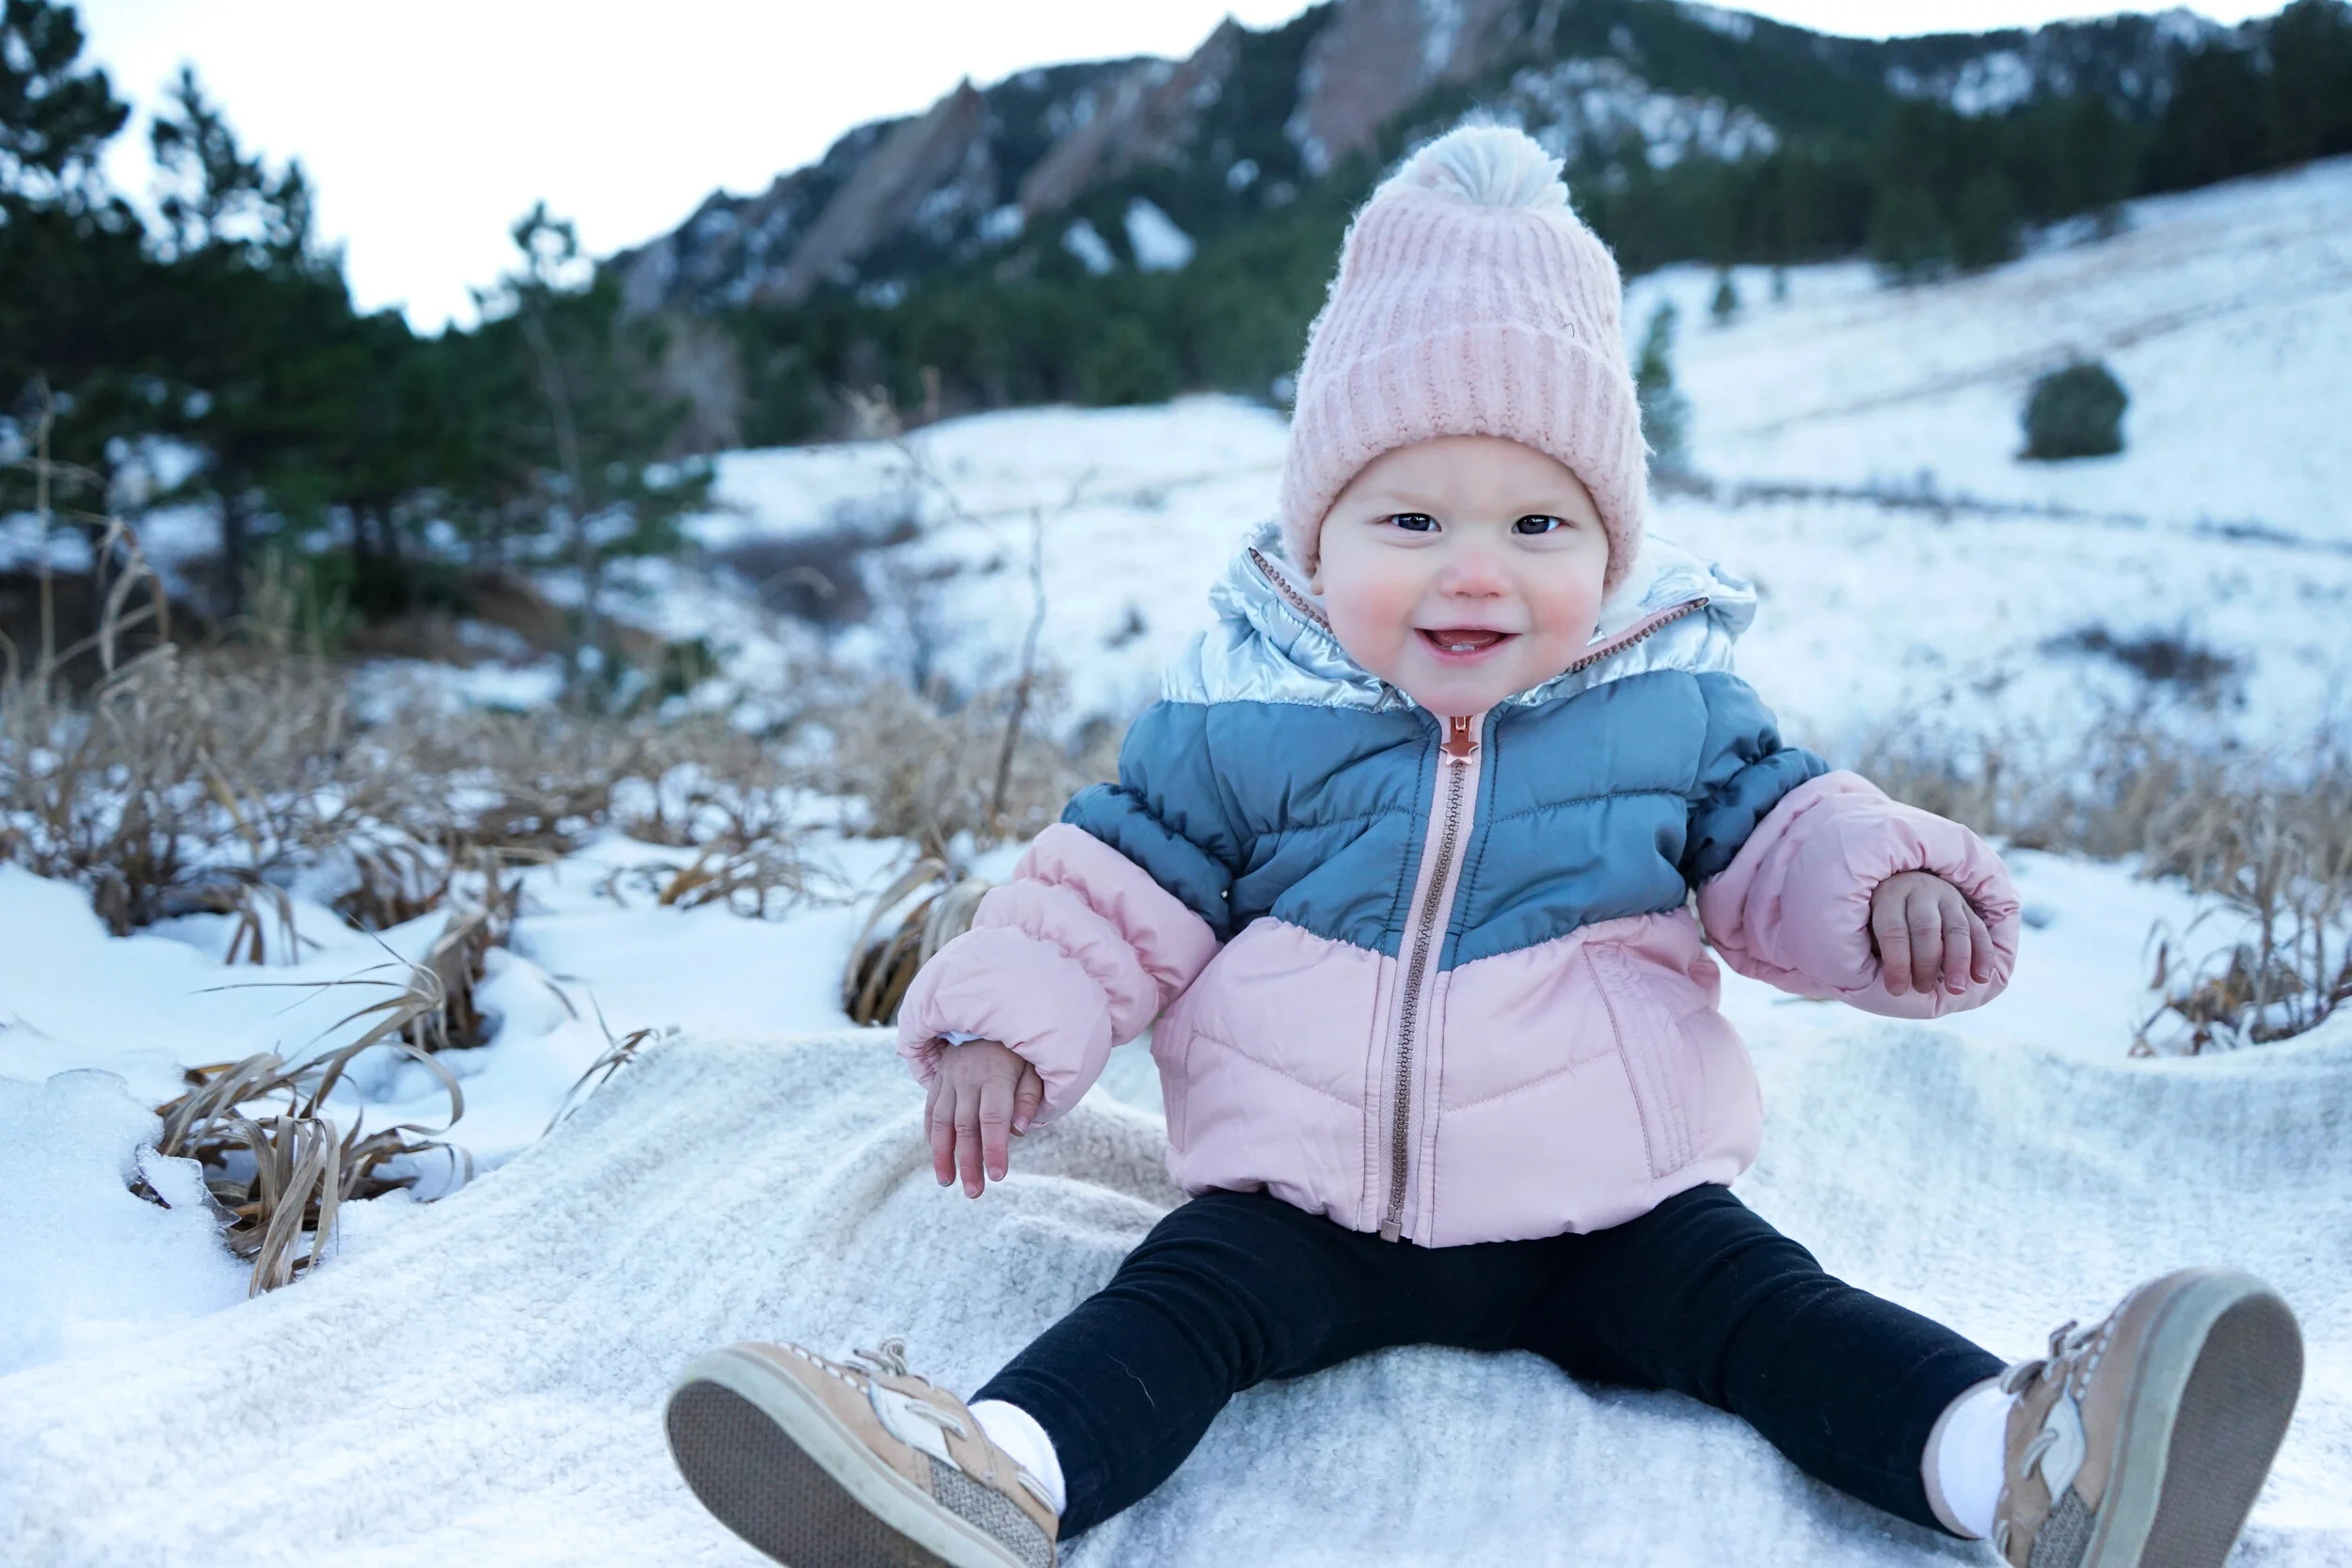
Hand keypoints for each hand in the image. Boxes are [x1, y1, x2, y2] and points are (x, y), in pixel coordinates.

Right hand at [925, 1037, 1045, 1197]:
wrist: (988, 1018)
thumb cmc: (1019, 1049)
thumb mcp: (1034, 1066)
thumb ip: (1029, 1096)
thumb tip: (1021, 1129)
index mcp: (996, 1075)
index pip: (994, 1119)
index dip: (995, 1149)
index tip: (998, 1176)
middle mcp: (967, 1077)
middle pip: (966, 1127)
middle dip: (969, 1162)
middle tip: (974, 1193)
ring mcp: (948, 1077)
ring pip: (942, 1121)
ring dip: (942, 1155)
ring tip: (946, 1182)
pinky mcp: (937, 1078)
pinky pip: (931, 1110)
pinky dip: (932, 1135)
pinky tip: (936, 1156)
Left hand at [1868, 871, 1994, 997]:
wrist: (1904, 886)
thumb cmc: (1882, 919)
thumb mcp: (1869, 927)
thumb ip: (1878, 950)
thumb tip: (1890, 984)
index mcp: (1889, 897)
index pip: (1894, 930)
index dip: (1896, 963)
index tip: (1896, 990)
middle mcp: (1920, 892)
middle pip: (1926, 928)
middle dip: (1926, 963)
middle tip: (1924, 990)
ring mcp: (1947, 898)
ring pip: (1957, 930)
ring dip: (1959, 962)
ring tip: (1956, 990)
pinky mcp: (1967, 908)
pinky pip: (1979, 932)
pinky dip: (1983, 956)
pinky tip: (1981, 979)